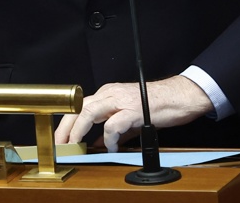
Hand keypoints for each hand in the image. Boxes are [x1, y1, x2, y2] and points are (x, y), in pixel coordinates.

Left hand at [54, 75, 212, 151]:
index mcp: (108, 94)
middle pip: (78, 108)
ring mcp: (121, 100)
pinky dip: (109, 138)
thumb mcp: (130, 118)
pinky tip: (112, 147)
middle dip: (65, 127)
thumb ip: (113, 131)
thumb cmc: (157, 105)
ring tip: (76, 146)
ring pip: (89, 112)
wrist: (179, 97)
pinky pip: (113, 125)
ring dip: (78, 131)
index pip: (79, 107)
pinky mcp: (133, 110)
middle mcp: (110, 93)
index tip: (61, 139)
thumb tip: (99, 144)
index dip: (66, 123)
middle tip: (60, 145)